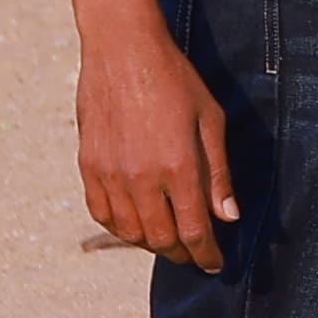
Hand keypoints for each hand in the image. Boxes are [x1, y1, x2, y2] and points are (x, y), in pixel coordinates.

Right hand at [74, 16, 236, 270]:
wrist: (123, 53)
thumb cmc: (176, 81)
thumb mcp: (211, 121)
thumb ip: (218, 173)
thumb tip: (228, 217)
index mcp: (179, 168)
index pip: (195, 230)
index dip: (207, 254)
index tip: (216, 265)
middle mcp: (142, 179)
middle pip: (162, 239)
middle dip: (182, 253)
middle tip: (196, 255)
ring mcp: (110, 175)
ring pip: (130, 232)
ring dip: (152, 244)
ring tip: (169, 242)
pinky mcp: (88, 167)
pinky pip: (103, 213)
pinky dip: (121, 228)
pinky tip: (135, 226)